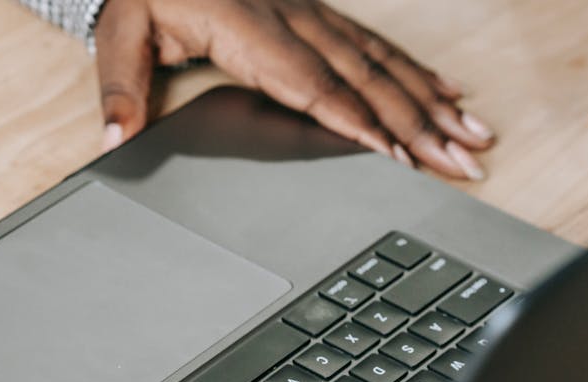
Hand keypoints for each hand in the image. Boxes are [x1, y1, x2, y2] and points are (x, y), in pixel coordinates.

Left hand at [94, 0, 492, 179]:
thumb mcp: (119, 33)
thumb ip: (120, 88)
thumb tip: (115, 138)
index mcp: (246, 27)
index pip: (311, 85)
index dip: (356, 122)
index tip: (396, 155)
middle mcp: (291, 16)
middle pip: (364, 77)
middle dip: (417, 123)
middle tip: (460, 160)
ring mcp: (309, 10)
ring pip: (380, 59)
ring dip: (429, 100)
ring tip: (471, 134)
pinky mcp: (315, 10)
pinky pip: (374, 42)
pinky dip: (414, 70)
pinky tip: (444, 91)